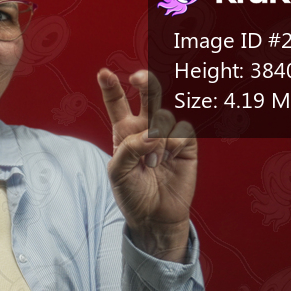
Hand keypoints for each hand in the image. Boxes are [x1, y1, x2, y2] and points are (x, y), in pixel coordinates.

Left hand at [97, 68, 197, 262]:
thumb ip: (129, 148)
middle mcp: (146, 128)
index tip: (104, 74)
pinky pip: (182, 131)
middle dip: (145, 82)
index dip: (111, 87)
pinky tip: (168, 158)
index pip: (117, 103)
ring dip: (157, 135)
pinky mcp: (187, 145)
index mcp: (125, 132)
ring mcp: (168, 135)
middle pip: (147, 96)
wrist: (155, 217)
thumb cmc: (132, 195)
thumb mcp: (118, 173)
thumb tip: (151, 133)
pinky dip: (173, 143)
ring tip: (152, 161)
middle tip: (137, 78)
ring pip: (164, 114)